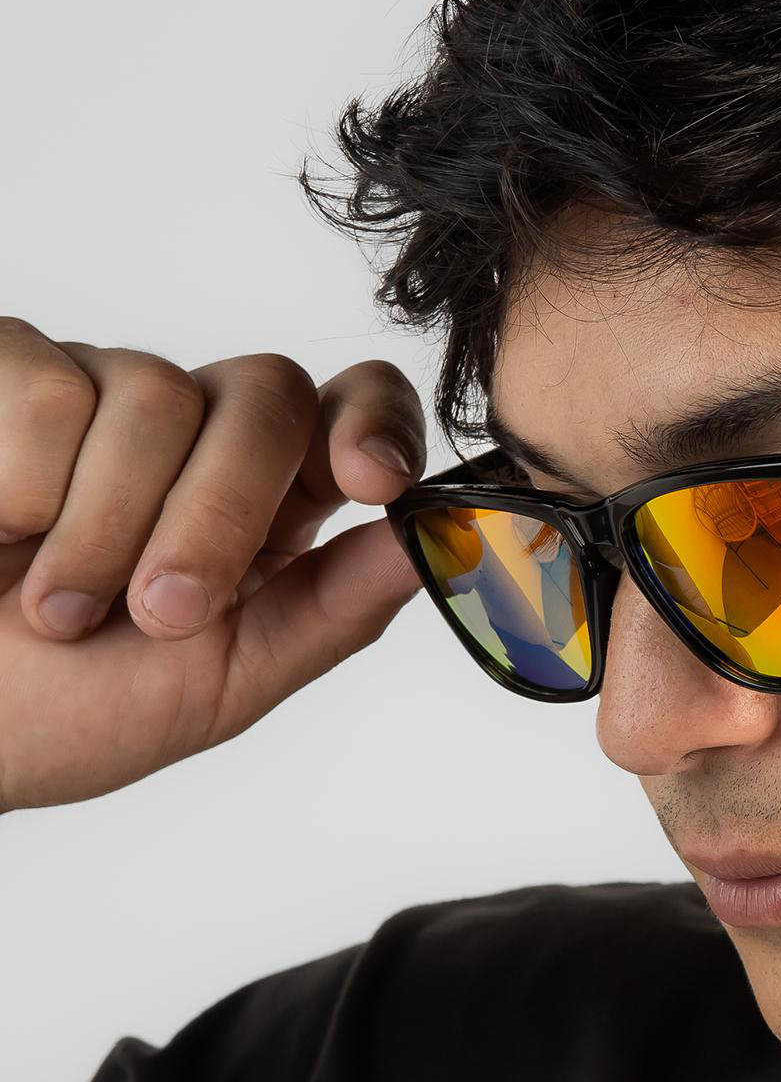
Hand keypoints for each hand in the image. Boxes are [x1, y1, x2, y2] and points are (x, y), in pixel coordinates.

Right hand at [0, 320, 427, 811]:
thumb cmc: (63, 711)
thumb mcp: (219, 685)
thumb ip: (330, 613)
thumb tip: (436, 548)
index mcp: (266, 502)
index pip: (352, 408)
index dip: (375, 421)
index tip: (374, 481)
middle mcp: (190, 430)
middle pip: (268, 393)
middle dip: (222, 512)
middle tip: (161, 612)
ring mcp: (94, 391)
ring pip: (154, 392)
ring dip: (105, 529)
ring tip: (55, 606)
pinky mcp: (4, 370)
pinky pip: (47, 395)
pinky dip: (23, 491)